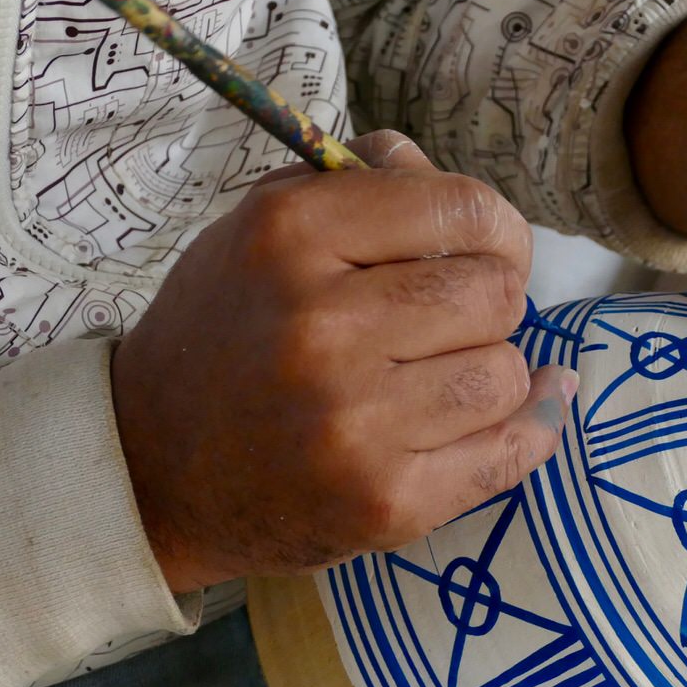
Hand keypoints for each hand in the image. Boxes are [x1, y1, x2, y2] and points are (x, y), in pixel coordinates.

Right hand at [112, 131, 577, 593]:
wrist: (155, 473)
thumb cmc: (228, 334)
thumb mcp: (262, 230)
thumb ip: (367, 185)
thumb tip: (472, 199)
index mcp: (289, 236)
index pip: (464, 209)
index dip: (496, 229)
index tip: (486, 249)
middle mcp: (321, 328)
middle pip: (496, 294)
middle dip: (491, 302)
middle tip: (452, 320)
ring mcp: (355, 423)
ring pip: (506, 374)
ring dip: (492, 371)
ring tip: (442, 375)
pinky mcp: (387, 501)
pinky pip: (512, 452)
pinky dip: (531, 426)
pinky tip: (528, 407)